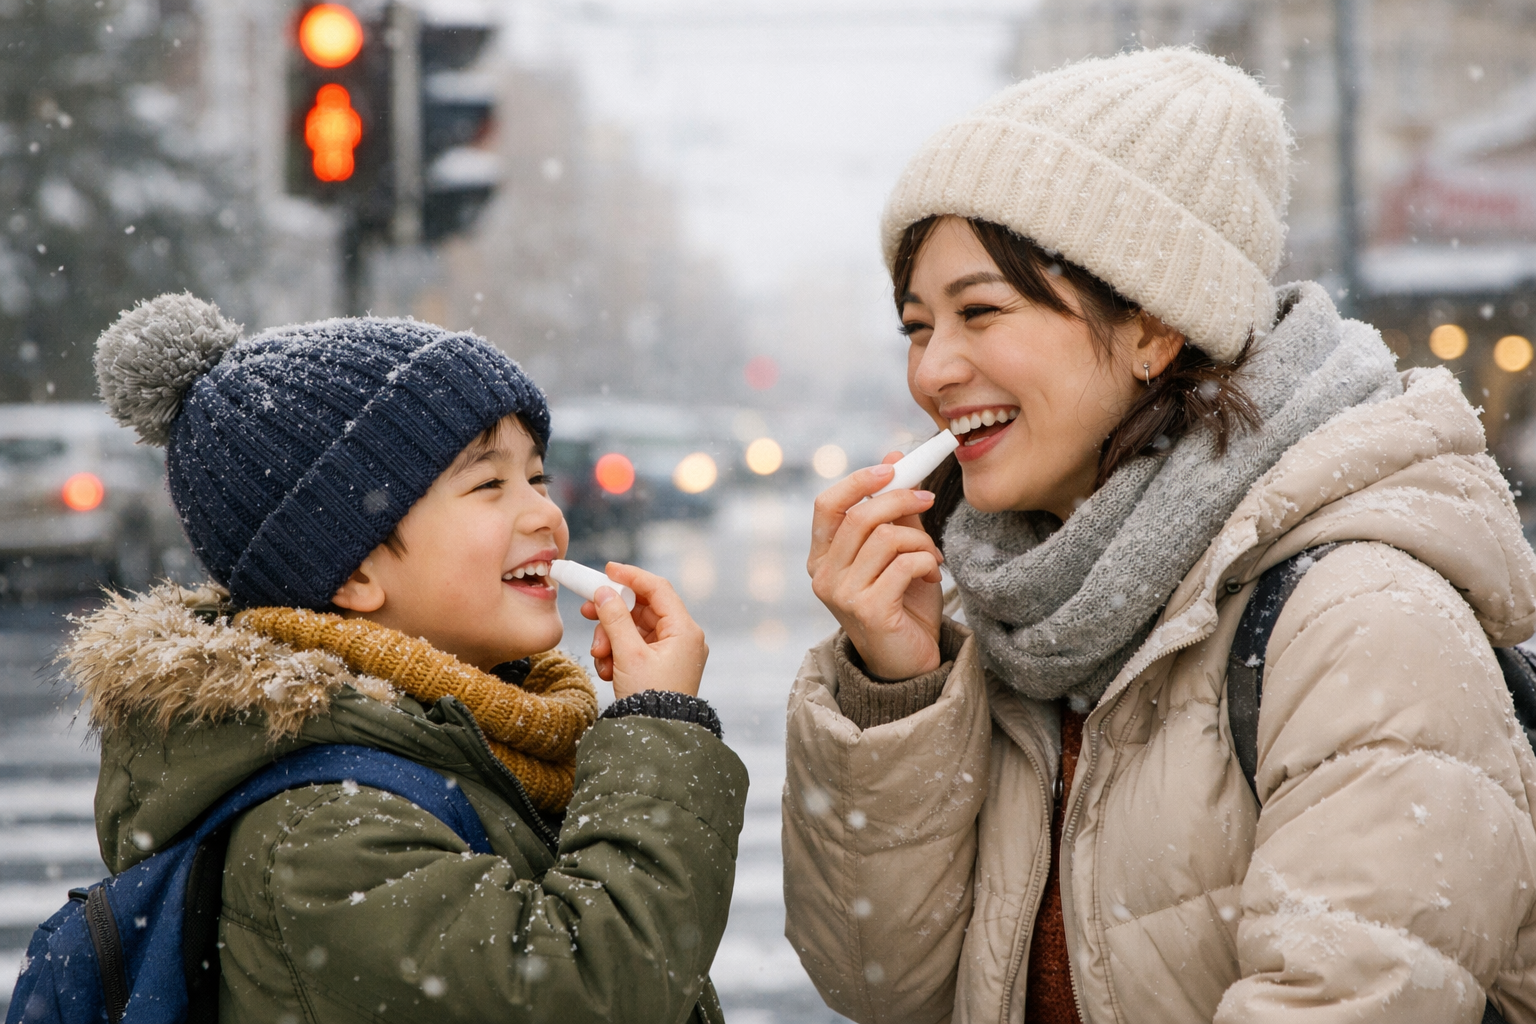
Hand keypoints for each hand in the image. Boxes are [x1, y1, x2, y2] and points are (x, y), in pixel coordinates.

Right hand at [581, 562, 707, 699]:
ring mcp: (673, 653)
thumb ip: (614, 619)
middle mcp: (683, 638)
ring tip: (600, 656)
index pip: (658, 589)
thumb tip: (604, 592)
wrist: (657, 738)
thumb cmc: (650, 697)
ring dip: (611, 639)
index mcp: (684, 630)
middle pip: (642, 611)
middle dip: (613, 616)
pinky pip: (636, 649)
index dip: (631, 576)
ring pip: (635, 631)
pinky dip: (618, 654)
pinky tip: (608, 670)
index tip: (607, 569)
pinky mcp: (662, 667)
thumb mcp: (628, 654)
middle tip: (587, 613)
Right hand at [808, 452, 944, 680]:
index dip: (858, 481)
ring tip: (932, 556)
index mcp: (822, 557)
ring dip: (920, 541)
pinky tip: (932, 574)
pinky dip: (926, 562)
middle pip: (861, 516)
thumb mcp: (897, 551)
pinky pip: (904, 564)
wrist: (909, 660)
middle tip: (928, 500)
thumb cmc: (901, 603)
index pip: (827, 505)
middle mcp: (824, 575)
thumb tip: (893, 458)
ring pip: (887, 538)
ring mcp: (843, 595)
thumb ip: (893, 511)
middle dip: (901, 500)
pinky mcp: (869, 609)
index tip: (892, 468)